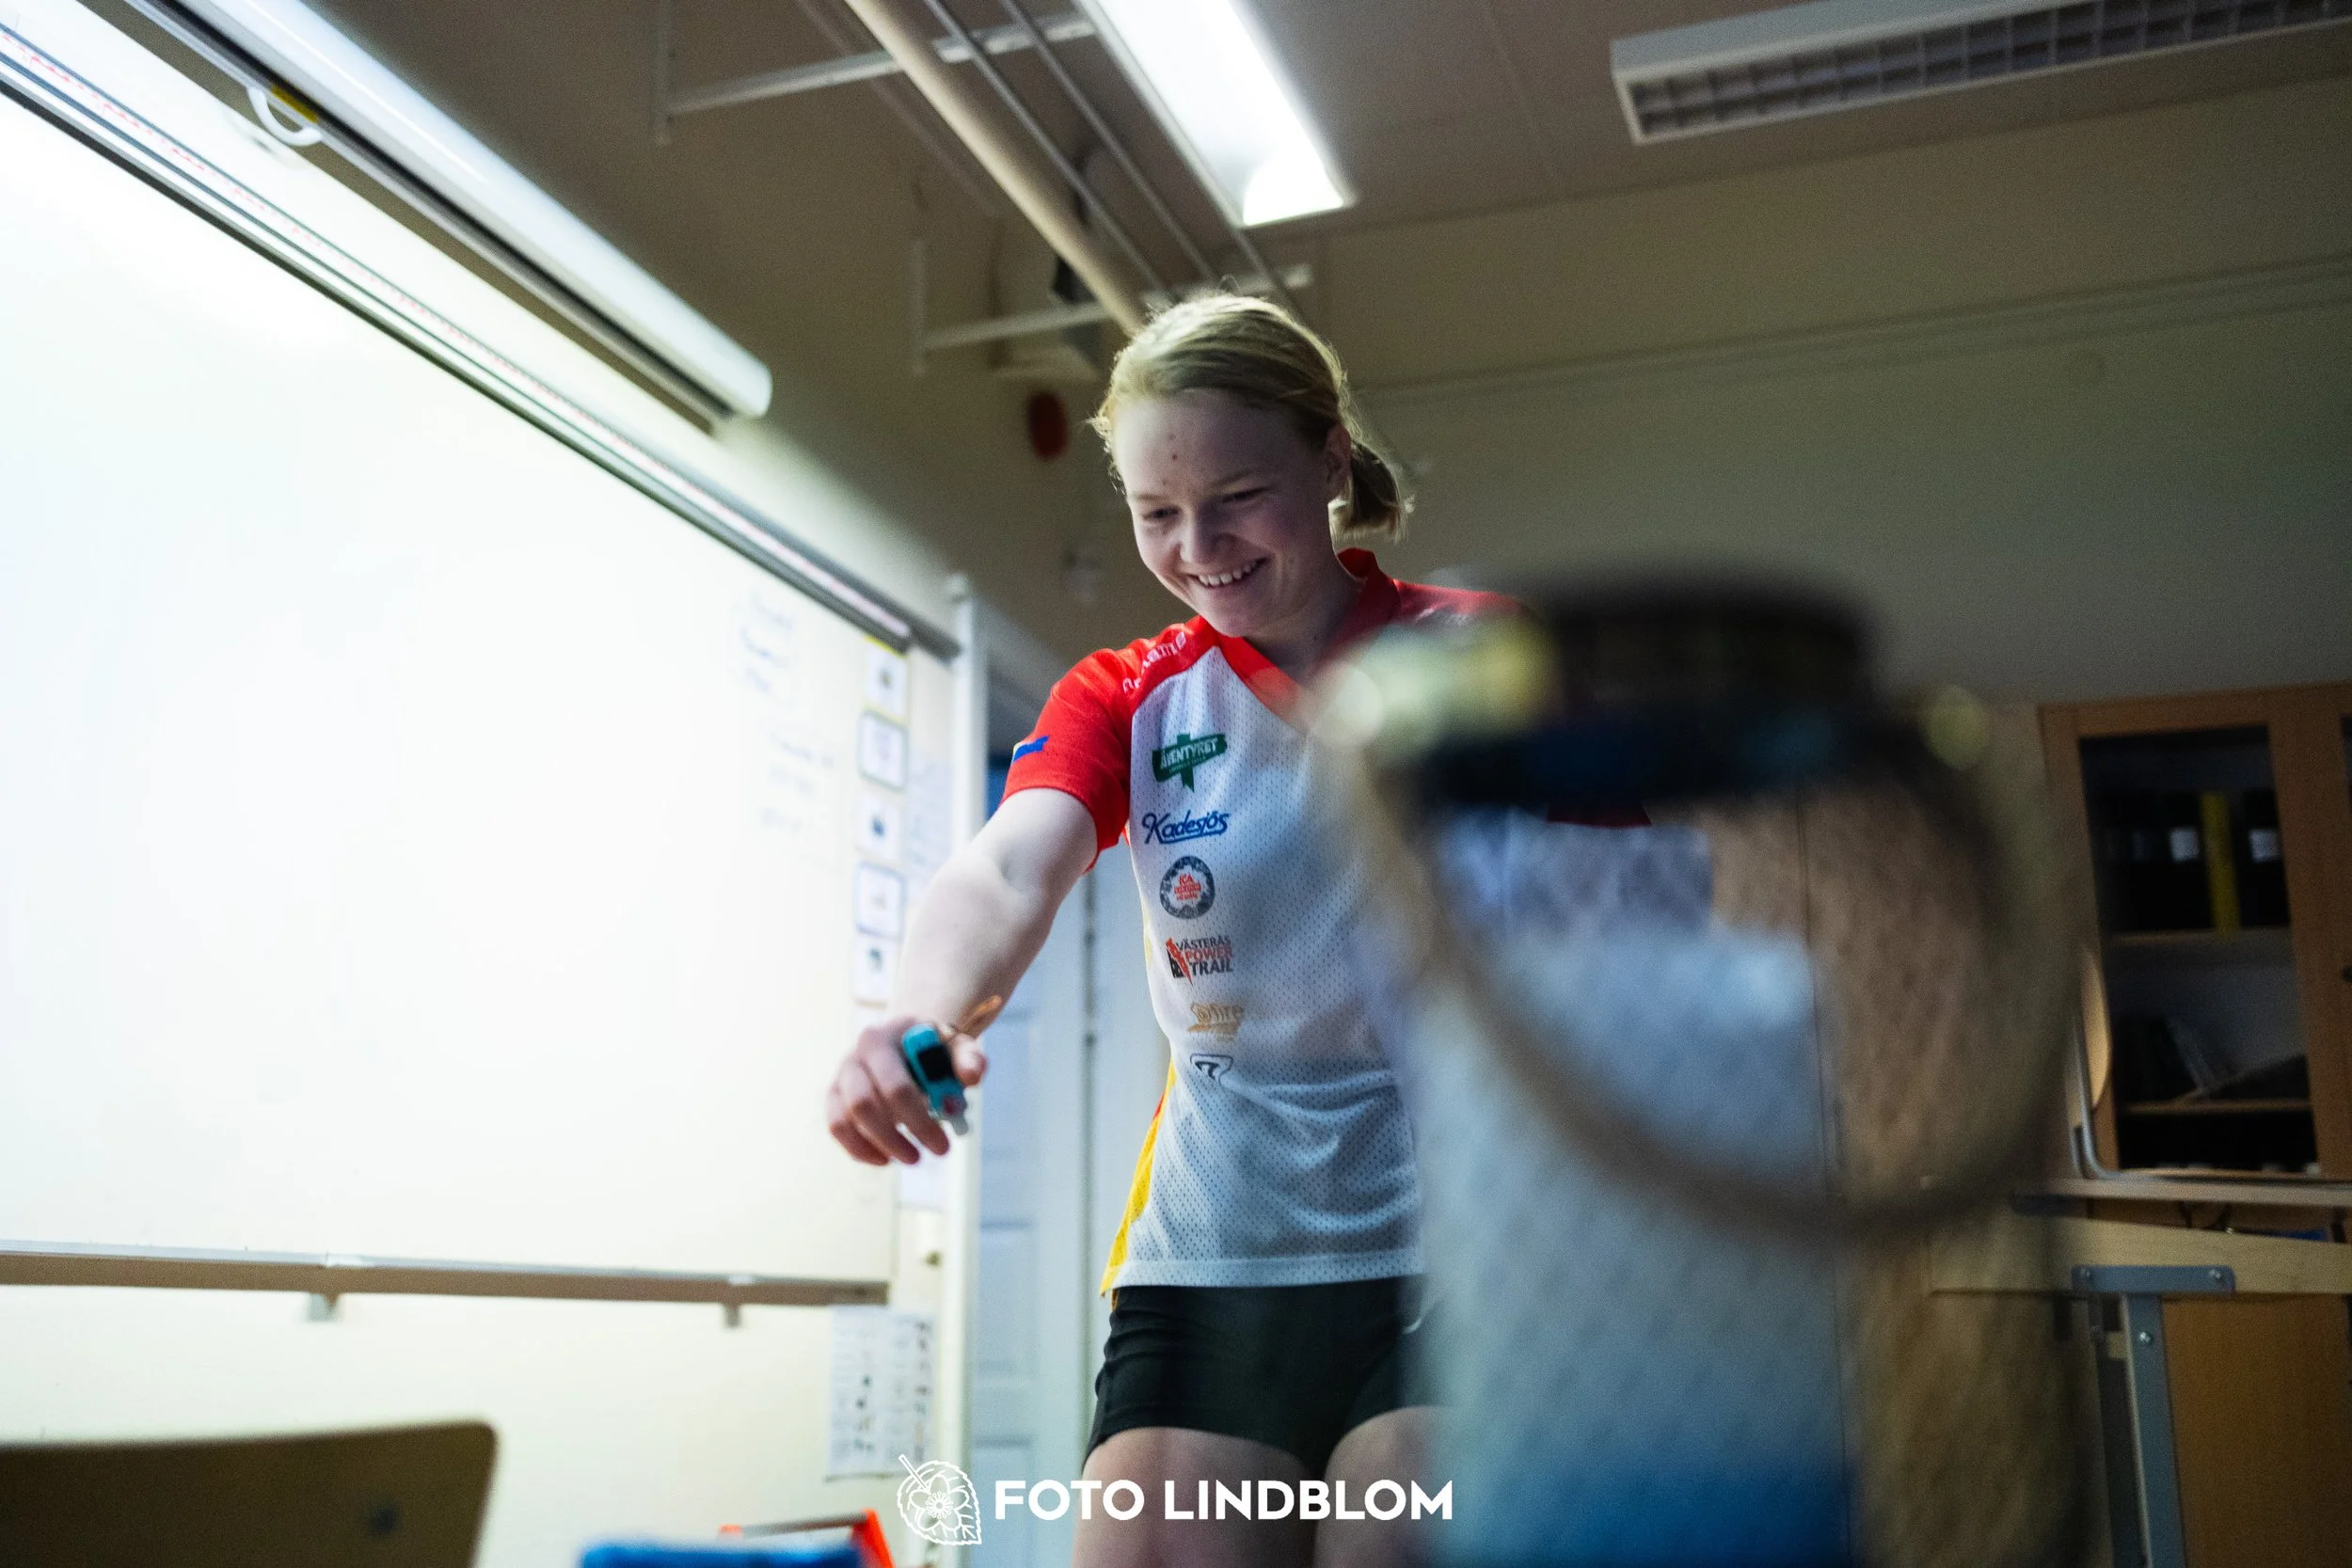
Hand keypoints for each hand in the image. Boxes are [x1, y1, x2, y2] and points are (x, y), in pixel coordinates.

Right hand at [825, 1012, 989, 1165]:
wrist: (909, 1041)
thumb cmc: (937, 1049)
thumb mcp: (958, 1047)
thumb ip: (969, 1058)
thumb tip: (970, 1077)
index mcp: (886, 1037)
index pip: (895, 1085)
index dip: (918, 1121)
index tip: (943, 1145)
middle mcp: (857, 1054)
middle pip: (863, 1104)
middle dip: (894, 1138)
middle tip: (926, 1157)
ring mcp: (842, 1075)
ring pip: (845, 1119)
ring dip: (878, 1146)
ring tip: (910, 1158)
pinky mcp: (835, 1095)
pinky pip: (836, 1127)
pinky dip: (858, 1149)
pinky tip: (885, 1159)